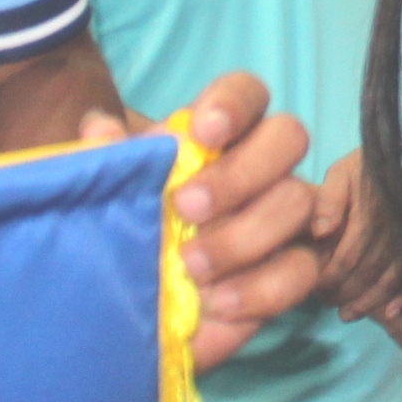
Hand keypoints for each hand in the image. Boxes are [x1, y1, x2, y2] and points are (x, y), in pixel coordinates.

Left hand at [83, 72, 320, 371]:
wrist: (132, 298)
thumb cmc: (127, 226)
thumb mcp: (107, 192)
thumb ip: (105, 161)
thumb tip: (101, 134)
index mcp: (221, 135)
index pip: (247, 93)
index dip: (234, 104)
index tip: (201, 133)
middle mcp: (263, 166)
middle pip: (288, 138)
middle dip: (240, 173)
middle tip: (187, 208)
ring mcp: (284, 215)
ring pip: (299, 203)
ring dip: (246, 236)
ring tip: (192, 269)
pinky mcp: (291, 269)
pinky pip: (300, 272)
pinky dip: (260, 291)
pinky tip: (215, 308)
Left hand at [312, 149, 401, 349]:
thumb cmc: (371, 166)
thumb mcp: (342, 171)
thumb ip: (328, 199)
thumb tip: (320, 233)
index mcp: (367, 216)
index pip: (345, 259)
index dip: (328, 280)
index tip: (315, 289)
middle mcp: (392, 232)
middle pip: (365, 275)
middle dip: (344, 295)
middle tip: (328, 303)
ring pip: (390, 281)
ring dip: (369, 302)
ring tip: (348, 314)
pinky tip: (389, 313)